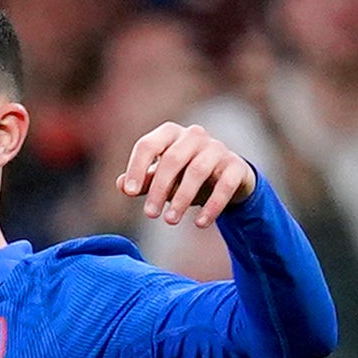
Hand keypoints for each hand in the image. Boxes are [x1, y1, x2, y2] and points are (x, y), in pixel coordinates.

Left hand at [116, 121, 253, 225]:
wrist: (226, 178)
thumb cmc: (184, 176)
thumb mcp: (161, 178)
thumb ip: (142, 181)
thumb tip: (120, 185)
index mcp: (171, 134)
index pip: (148, 145)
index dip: (136, 168)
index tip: (128, 192)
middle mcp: (195, 136)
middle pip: (172, 159)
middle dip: (159, 188)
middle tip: (150, 215)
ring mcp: (218, 149)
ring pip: (197, 171)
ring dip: (182, 198)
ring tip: (170, 221)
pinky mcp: (236, 166)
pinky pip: (224, 185)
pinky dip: (212, 206)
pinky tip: (200, 224)